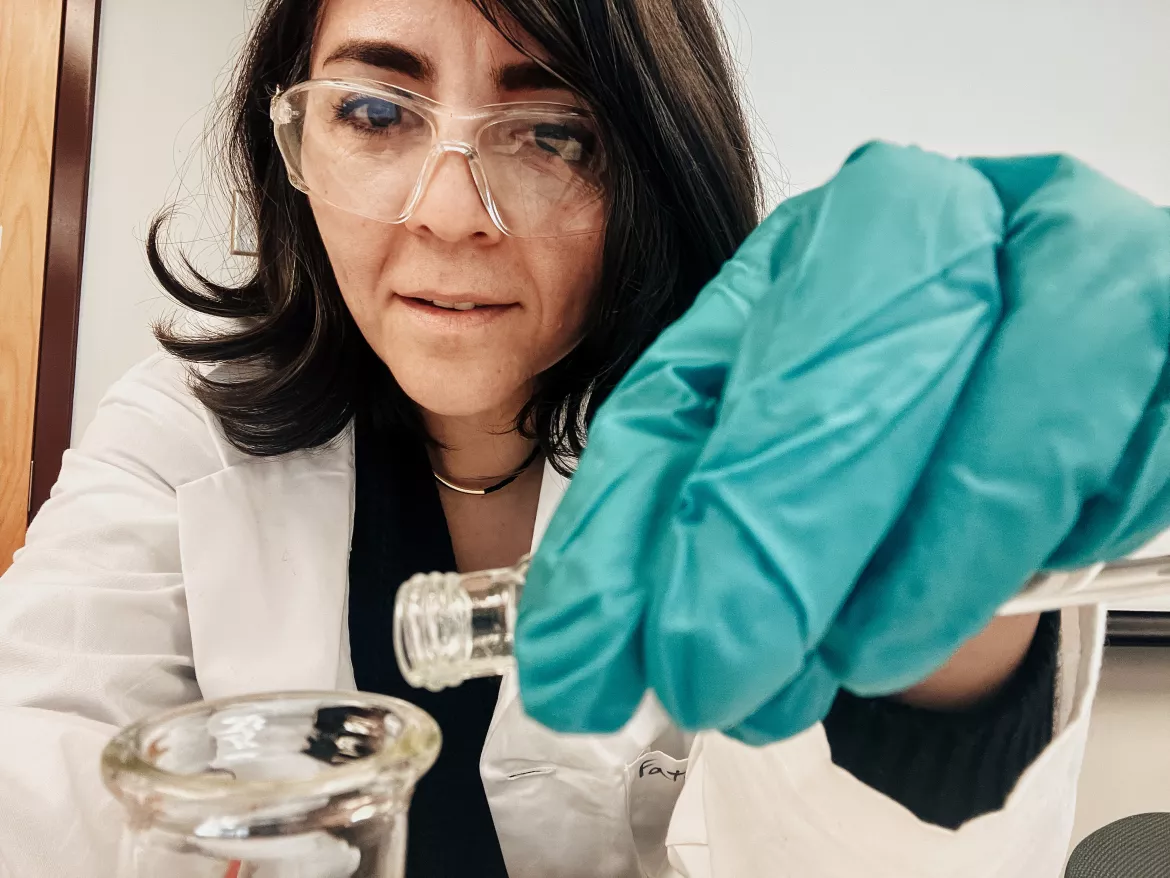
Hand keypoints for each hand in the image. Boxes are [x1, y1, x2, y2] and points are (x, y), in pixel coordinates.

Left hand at [515, 142, 1169, 742]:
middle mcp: (943, 221)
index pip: (701, 379)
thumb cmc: (902, 401)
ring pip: (1003, 417)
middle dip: (765, 545)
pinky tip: (998, 572)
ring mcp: (1069, 259)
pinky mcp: (1167, 319)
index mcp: (816, 241)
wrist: (1049, 357)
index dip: (632, 530)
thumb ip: (680, 525)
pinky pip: (1123, 456)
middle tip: (708, 676)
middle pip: (845, 368)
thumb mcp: (769, 438)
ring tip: (852, 656)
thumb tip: (588, 652)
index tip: (584, 662)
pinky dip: (1043, 544)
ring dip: (915, 573)